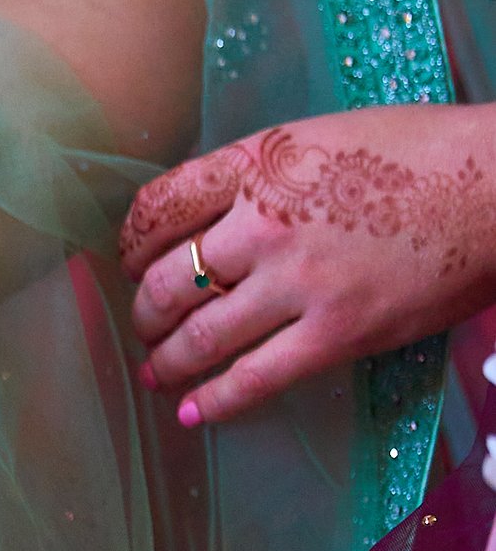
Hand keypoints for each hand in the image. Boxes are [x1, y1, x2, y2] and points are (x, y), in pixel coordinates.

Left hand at [120, 103, 495, 424]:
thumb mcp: (320, 139)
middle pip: (164, 280)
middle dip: (144, 311)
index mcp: (255, 165)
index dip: (130, 244)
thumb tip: (209, 217)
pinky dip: (213, 400)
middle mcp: (262, 223)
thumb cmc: (420, 154)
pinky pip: (253, 378)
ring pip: (198, 335)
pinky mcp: (336, 332)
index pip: (156, 208)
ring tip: (158, 368)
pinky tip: (191, 410)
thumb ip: (259, 175)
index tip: (130, 261)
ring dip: (167, 358)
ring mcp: (296, 282)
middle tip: (146, 324)